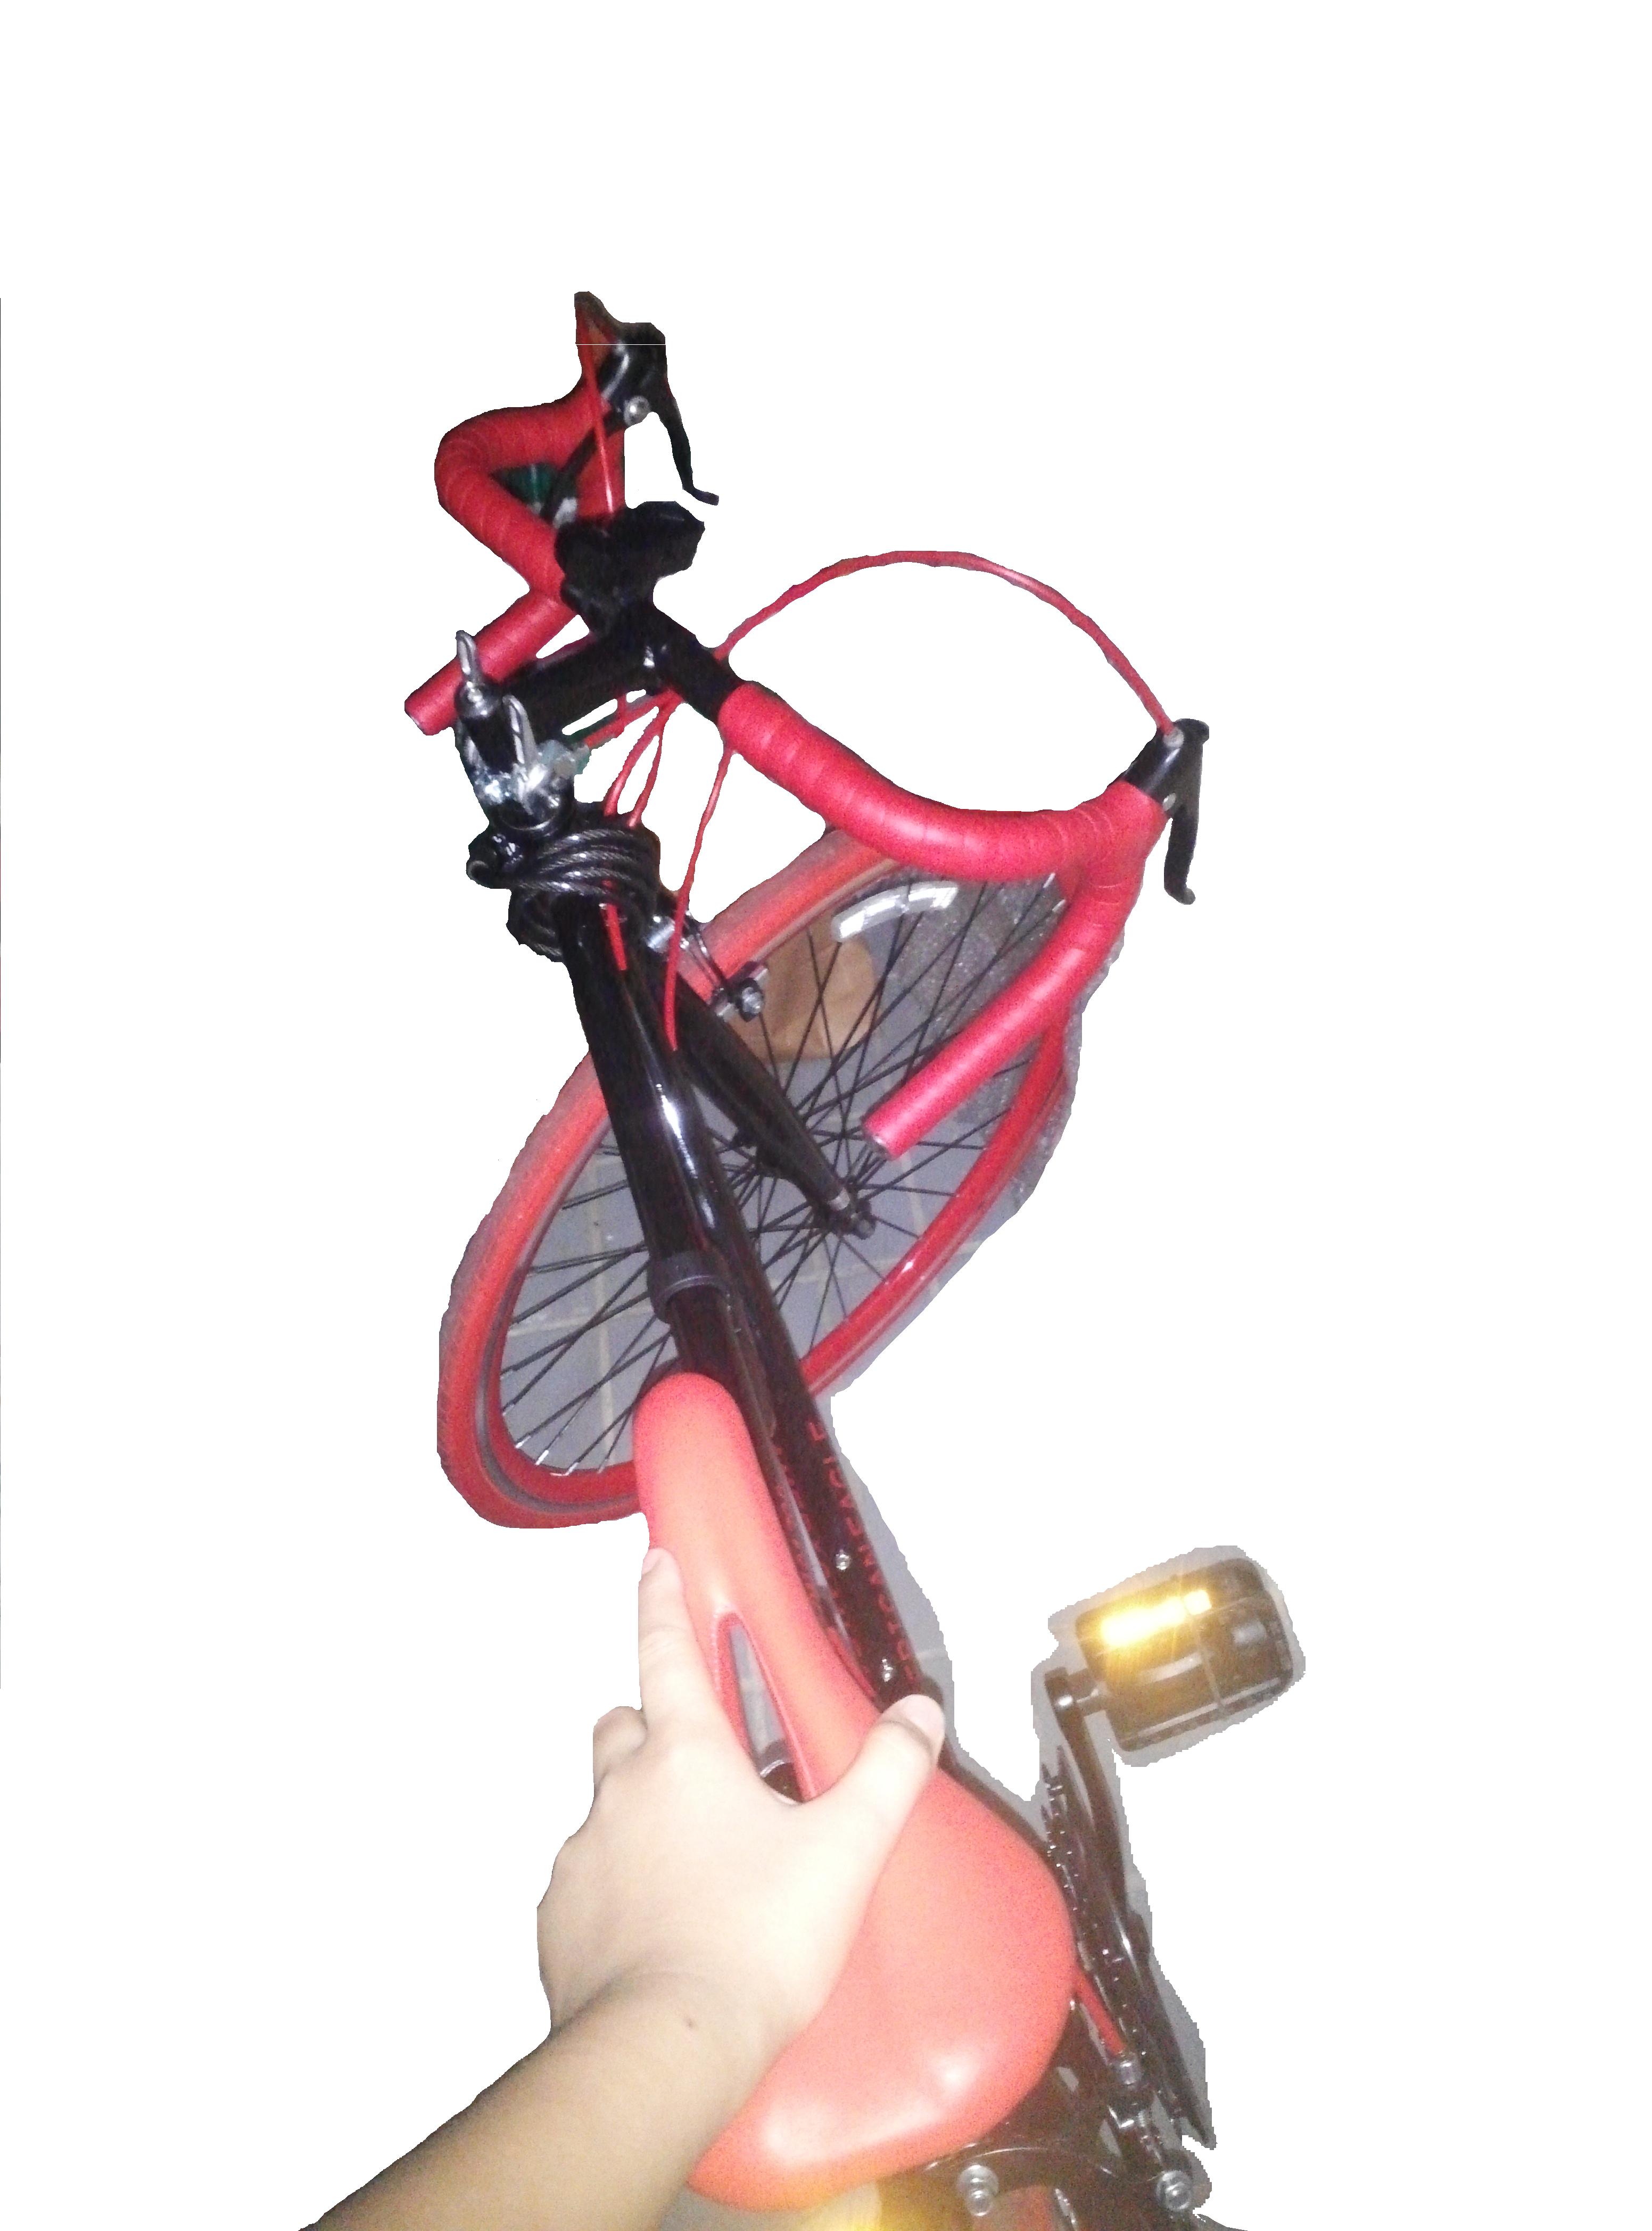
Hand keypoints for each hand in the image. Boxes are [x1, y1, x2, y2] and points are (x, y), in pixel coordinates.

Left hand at [538, 1546, 944, 2108]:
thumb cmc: (757, 1938)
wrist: (665, 2050)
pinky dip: (616, 1890)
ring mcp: (578, 1859)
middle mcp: (618, 1792)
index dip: (660, 1598)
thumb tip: (920, 1712)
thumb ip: (888, 1772)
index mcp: (683, 1756)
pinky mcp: (557, 1925)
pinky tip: (658, 1932)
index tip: (651, 1557)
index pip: (664, 1650)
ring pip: (603, 1808)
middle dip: (649, 1723)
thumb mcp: (846, 1849)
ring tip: (693, 1867)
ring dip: (638, 1815)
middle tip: (698, 1757)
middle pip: (621, 1725)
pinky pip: (585, 1884)